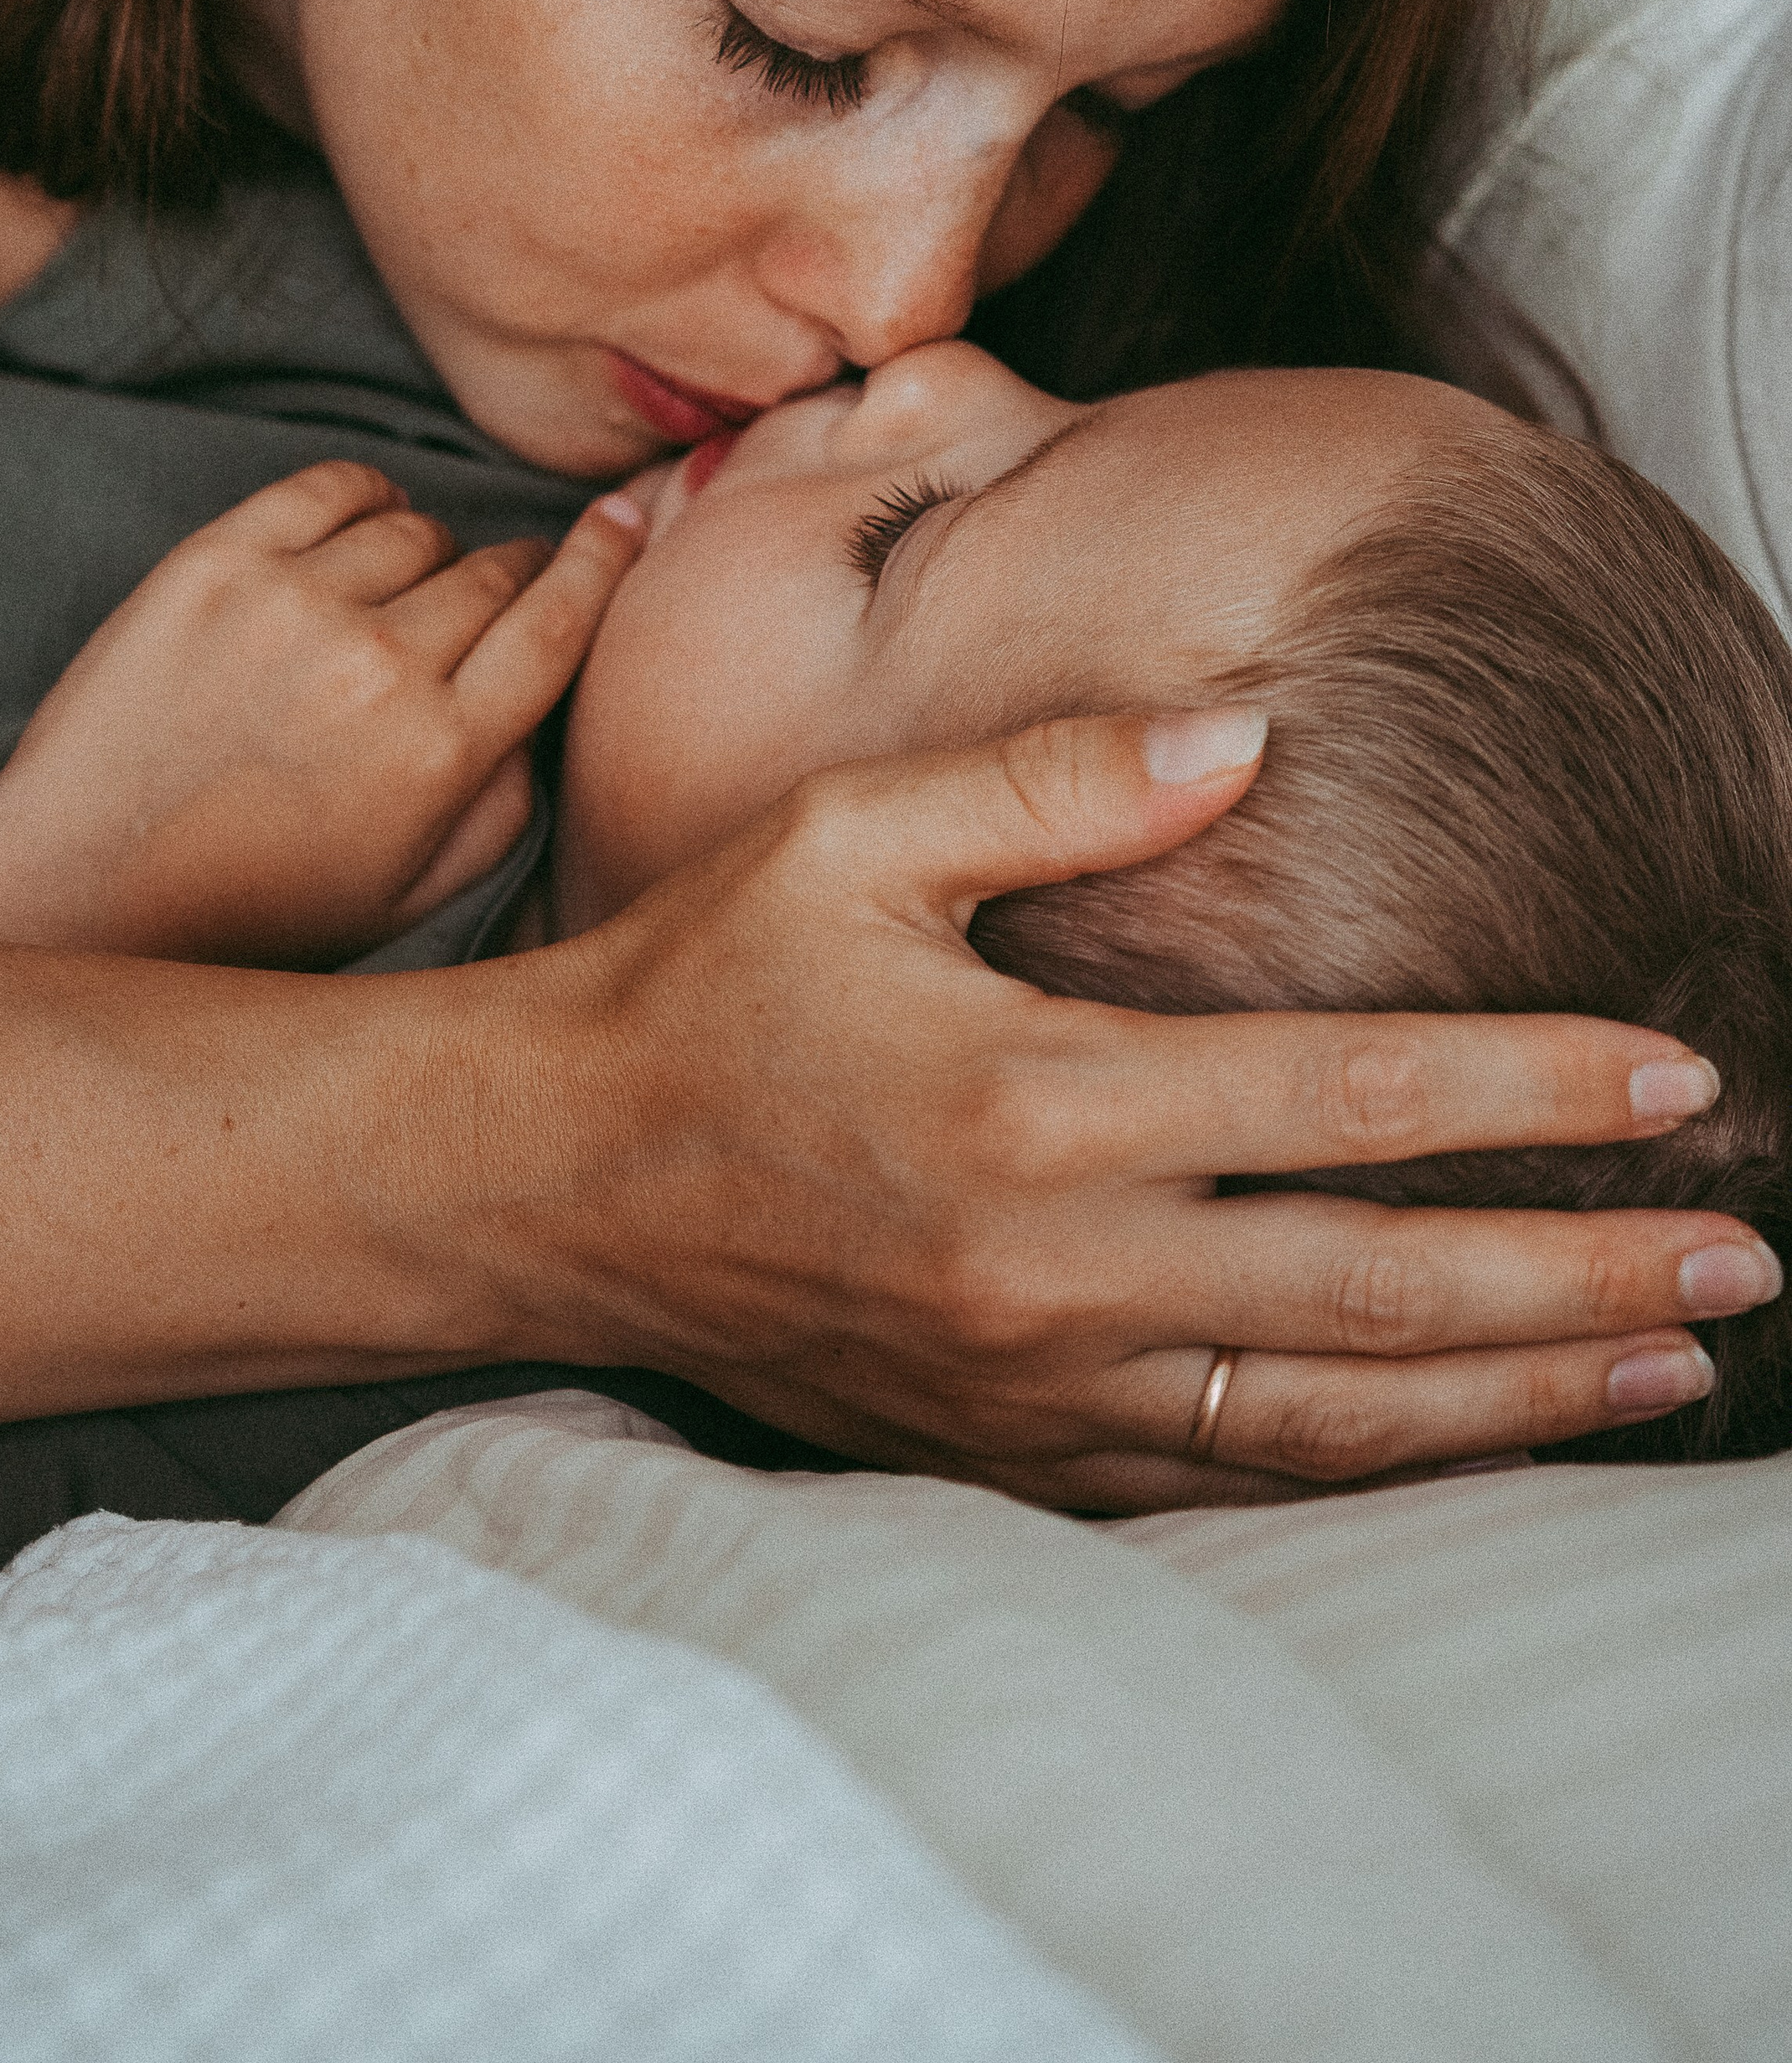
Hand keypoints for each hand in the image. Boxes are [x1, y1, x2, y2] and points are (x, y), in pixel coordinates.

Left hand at [0, 462, 644, 963]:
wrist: (81, 888)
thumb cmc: (256, 907)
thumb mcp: (416, 895)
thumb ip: (508, 801)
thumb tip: (544, 701)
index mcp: (440, 754)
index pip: (559, 619)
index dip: (604, 558)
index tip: (624, 518)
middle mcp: (377, 667)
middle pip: (494, 571)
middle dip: (510, 578)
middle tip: (484, 606)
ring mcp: (289, 604)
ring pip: (418, 528)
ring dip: (425, 555)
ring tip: (391, 605)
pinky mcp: (212, 562)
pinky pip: (333, 484)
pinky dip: (363, 499)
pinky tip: (354, 539)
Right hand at [480, 719, 1776, 1505]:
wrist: (543, 1181)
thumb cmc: (696, 985)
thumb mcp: (849, 834)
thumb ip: (1059, 777)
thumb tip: (1251, 734)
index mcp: (1034, 1096)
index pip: (1347, 1092)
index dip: (1529, 1084)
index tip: (1672, 1076)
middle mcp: (1055, 1263)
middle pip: (1383, 1284)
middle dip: (1586, 1267)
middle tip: (1745, 1249)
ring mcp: (1033, 1383)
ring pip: (1332, 1412)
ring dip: (1519, 1391)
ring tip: (1668, 1361)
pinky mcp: (1003, 1450)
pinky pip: (1224, 1480)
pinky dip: (1370, 1467)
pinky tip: (1468, 1439)